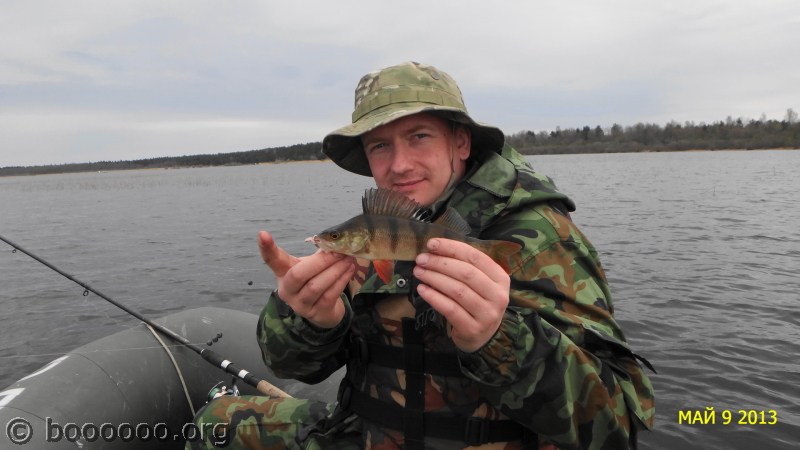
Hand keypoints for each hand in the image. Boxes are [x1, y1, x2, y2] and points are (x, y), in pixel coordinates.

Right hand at [258, 231, 354, 328]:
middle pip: (298, 275)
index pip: (272, 260)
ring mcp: (300, 305)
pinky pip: (329, 295)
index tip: (262, 234)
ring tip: (347, 259)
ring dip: (334, 270)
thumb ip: (316, 255)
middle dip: (320, 261)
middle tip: (338, 250)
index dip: (267, 248)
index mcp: (283, 274)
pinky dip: (341, 281)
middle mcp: (287, 291)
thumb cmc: (314, 280)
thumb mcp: (309, 267)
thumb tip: (333, 241)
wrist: (323, 310)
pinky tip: (349, 270)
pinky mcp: (317, 313)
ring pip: (315, 286)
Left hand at [413, 238, 509, 352]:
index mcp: (501, 278)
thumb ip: (465, 266)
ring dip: (434, 278)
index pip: (475, 257)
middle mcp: (498, 296)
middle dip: (440, 263)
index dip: (452, 248)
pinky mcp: (472, 328)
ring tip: (419, 272)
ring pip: (457, 290)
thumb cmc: (477, 303)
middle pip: (466, 273)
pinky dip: (434, 297)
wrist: (483, 338)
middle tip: (421, 259)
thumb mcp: (480, 284)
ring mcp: (487, 314)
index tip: (431, 244)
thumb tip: (436, 249)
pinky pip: (450, 309)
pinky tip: (422, 289)